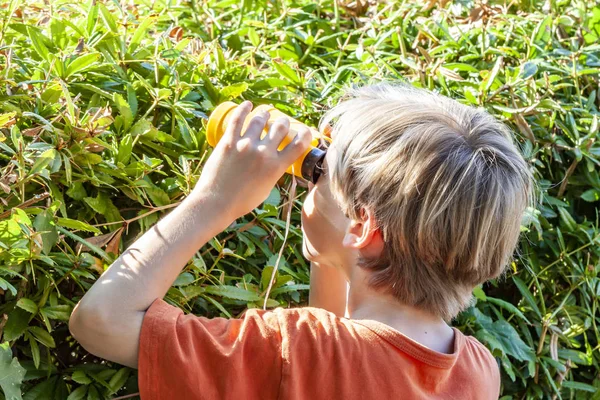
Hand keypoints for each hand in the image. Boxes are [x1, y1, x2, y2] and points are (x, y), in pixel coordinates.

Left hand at [193, 101, 311, 219]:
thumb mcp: (266, 189)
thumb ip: (273, 173)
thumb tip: (275, 162)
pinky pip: (237, 119)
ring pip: (260, 120)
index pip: (298, 145)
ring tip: (264, 113)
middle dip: (283, 122)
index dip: (305, 134)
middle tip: (280, 122)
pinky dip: (244, 109)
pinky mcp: (228, 142)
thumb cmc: (242, 201)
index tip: (304, 131)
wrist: (217, 202)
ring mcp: (245, 146)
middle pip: (280, 127)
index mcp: (276, 167)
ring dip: (264, 114)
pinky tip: (248, 105)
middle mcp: (263, 153)